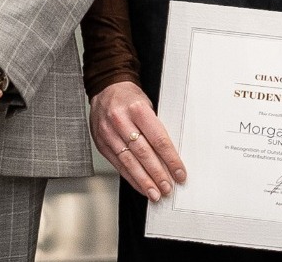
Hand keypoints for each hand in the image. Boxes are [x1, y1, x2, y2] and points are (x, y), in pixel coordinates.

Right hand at [90, 80, 185, 200]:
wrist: (106, 89)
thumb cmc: (130, 97)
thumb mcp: (148, 104)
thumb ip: (156, 127)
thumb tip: (171, 154)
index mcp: (137, 110)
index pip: (158, 139)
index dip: (170, 159)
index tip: (179, 173)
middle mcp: (121, 122)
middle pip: (143, 153)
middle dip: (157, 174)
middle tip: (167, 188)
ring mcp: (108, 134)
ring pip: (129, 162)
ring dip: (143, 181)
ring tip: (155, 193)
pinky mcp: (101, 144)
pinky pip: (118, 164)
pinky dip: (130, 177)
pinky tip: (140, 185)